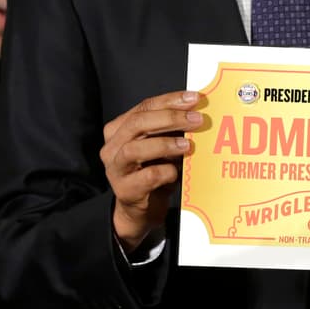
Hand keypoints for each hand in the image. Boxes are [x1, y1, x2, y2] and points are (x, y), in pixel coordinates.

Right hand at [99, 90, 202, 251]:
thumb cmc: (154, 171)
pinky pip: (148, 176)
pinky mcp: (125, 191)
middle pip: (137, 123)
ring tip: (188, 145)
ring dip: (165, 144)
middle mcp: (112, 147)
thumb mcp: (162, 145)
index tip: (194, 98)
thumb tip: (197, 111)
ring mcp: (116, 170)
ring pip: (134, 149)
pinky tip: (177, 171)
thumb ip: (172, 128)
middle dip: (169, 118)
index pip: (144, 107)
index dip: (170, 100)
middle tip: (196, 119)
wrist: (142, 209)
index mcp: (119, 129)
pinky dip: (166, 171)